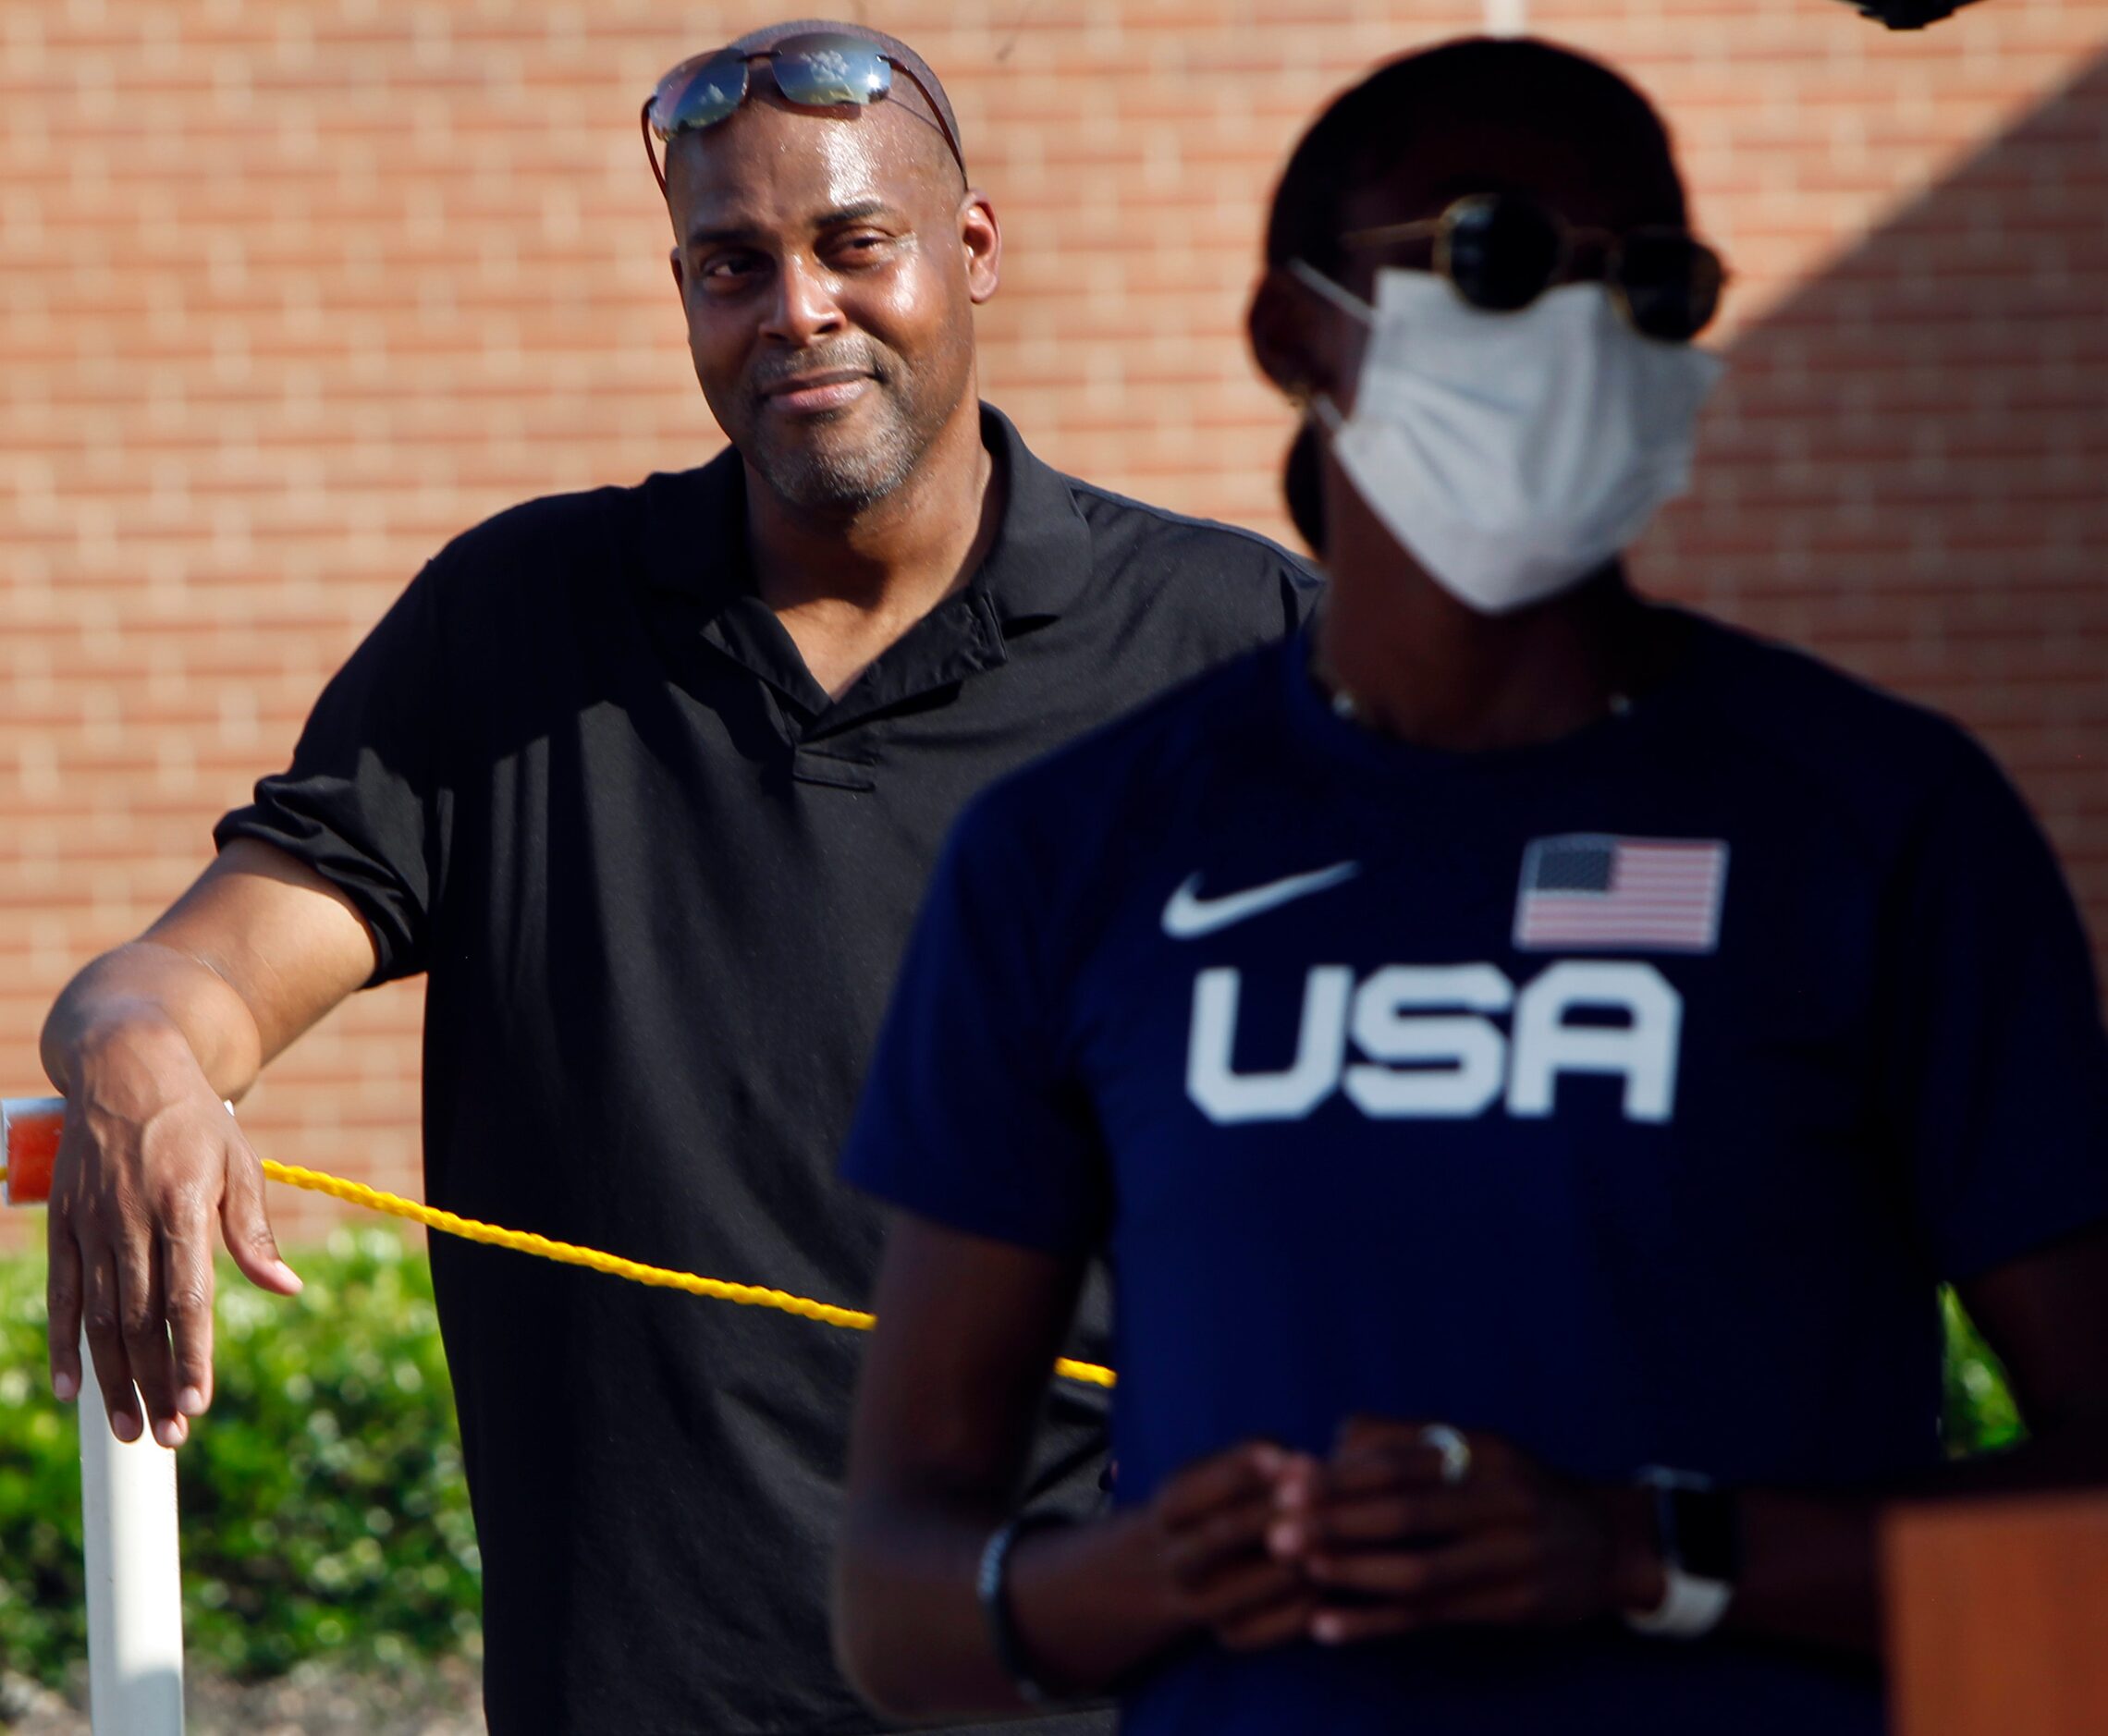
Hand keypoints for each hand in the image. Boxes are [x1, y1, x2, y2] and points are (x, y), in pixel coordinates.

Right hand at [46, 1019, 300, 1446]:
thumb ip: (254, 1233)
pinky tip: (73, 1389)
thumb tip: (286, 1288)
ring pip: (100, 1318)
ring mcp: (91, 1226)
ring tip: (130, 1429)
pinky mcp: (63, 1226)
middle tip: (168, 1437)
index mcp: (183, 1207)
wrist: (126, 1071)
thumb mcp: (240, 1165)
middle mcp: (130, 1221)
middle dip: (154, 1383)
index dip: (190, 1352)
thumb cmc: (196, 1123)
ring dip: (114, 1378)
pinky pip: (62, 1295)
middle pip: (140, 1321)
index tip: (199, 1401)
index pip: (186, 1296)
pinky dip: (65, 1344)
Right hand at [1145, 1441, 1320, 1651]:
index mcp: (1168, 1512)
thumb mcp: (1220, 1469)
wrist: (1180, 1571)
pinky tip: (1330, 1574)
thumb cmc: (1219, 1501)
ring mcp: (1201, 1606)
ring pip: (1245, 1586)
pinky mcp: (1233, 1636)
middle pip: (1219, 1536)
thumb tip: (1296, 1463)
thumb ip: (1254, 1454)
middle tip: (1311, 1496)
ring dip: (1291, 1560)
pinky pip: (1271, 1625)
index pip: (1198, 1489)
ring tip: (1330, 1534)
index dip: (1242, 1471)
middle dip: (1267, 1514)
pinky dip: (1301, 1601)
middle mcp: (1176, 1563)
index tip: (1284, 1457)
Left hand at [1268, 1418, 1661, 1643]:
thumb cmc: (1517, 1490)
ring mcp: (1513, 1557)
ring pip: (1421, 1571)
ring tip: (1301, 1570)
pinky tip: (1327, 1627)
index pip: (1401, 1462)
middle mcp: (1502, 1500)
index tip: (1286, 1483)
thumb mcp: (1476, 1449)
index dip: (1341, 1475)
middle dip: (1337, 1522)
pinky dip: (1376, 1623)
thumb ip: (1403, 1440)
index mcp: (1484, 1452)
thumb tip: (1330, 1446)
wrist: (1607, 1544)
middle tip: (1278, 1531)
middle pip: (1406, 1513)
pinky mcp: (1514, 1606)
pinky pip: (1434, 1617)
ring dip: (1354, 1573)